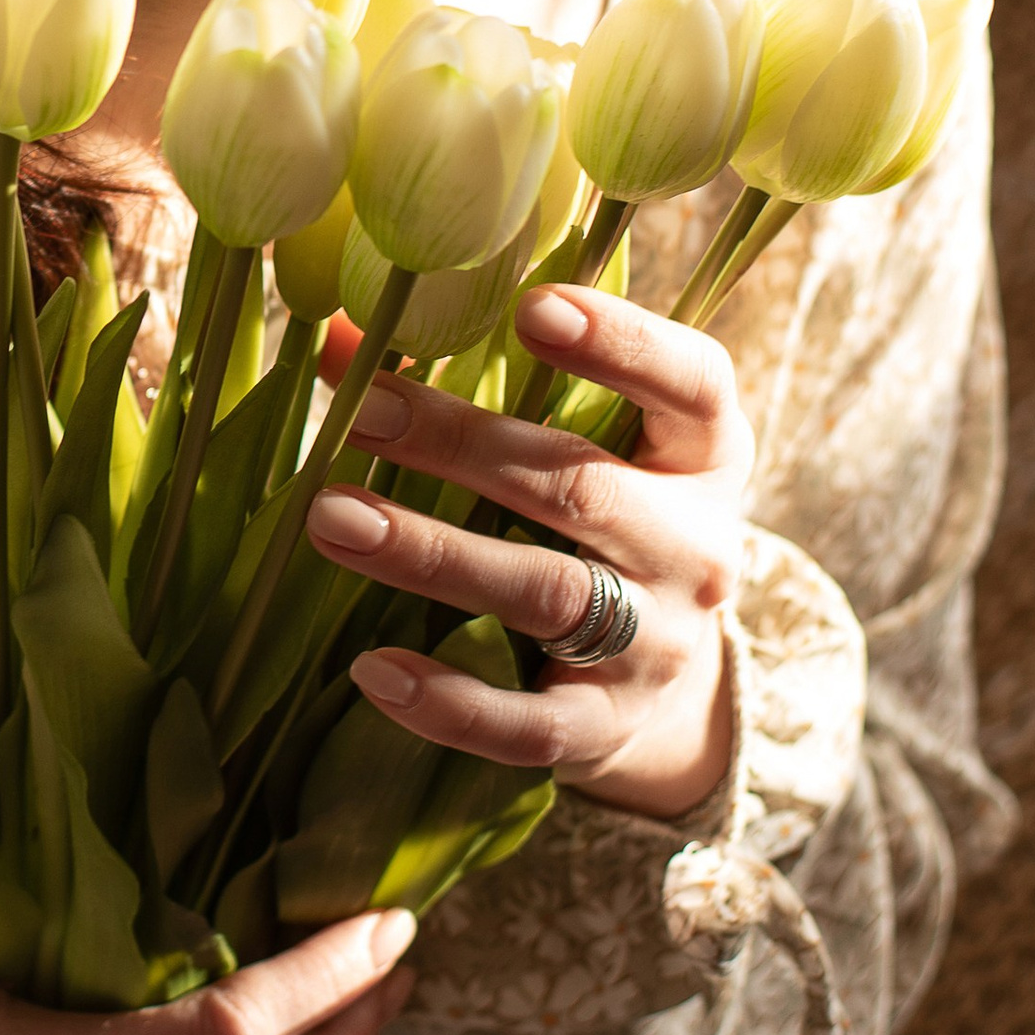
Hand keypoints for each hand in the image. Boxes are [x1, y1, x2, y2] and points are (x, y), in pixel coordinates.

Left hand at [304, 279, 752, 823]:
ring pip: (547, 594)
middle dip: (465, 446)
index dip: (622, 342)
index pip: (690, 385)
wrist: (667, 687)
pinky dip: (449, 701)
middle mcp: (696, 548)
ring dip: (434, 555)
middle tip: (363, 410)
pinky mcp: (606, 728)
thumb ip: (487, 386)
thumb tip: (338, 337)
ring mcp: (657, 645)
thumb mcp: (587, 447)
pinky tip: (372, 669)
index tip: (532, 307)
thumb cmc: (603, 527)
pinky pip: (526, 724)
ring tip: (331, 518)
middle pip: (584, 488)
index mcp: (704, 456)